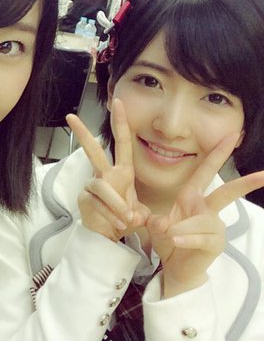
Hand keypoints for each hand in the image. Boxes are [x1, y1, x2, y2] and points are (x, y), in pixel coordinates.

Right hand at [68, 99, 149, 241]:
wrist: (108, 237)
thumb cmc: (124, 219)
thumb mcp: (141, 213)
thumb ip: (144, 213)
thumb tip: (139, 217)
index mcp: (121, 172)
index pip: (122, 142)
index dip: (121, 122)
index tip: (117, 102)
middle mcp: (105, 175)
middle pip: (93, 150)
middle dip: (83, 133)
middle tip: (71, 116)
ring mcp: (92, 186)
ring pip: (102, 186)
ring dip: (117, 205)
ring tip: (126, 220)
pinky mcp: (84, 198)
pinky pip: (99, 203)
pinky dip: (112, 216)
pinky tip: (118, 225)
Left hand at [146, 134, 263, 297]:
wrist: (175, 266)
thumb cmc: (169, 239)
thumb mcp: (156, 225)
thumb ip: (156, 220)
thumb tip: (163, 223)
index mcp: (192, 197)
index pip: (205, 171)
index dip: (218, 153)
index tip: (232, 136)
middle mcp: (206, 209)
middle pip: (227, 192)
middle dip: (246, 183)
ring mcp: (214, 226)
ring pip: (201, 221)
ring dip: (182, 228)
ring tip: (170, 235)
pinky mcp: (215, 243)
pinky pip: (201, 237)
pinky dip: (186, 238)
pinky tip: (176, 240)